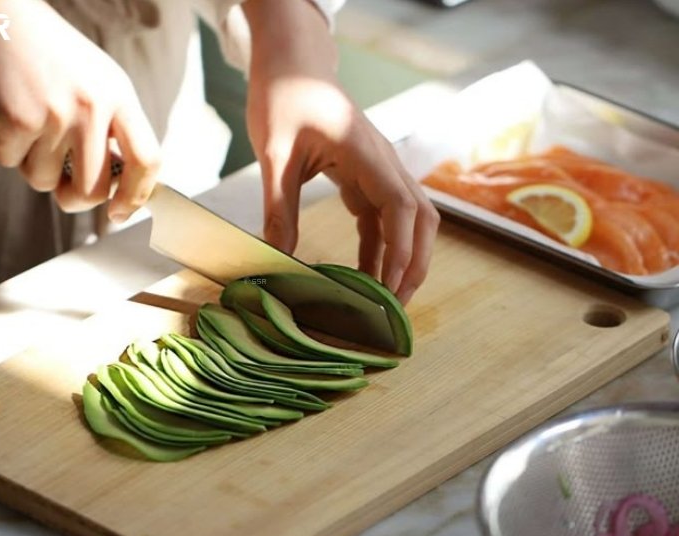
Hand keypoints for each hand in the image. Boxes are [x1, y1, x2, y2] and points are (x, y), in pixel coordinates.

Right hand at [0, 0, 159, 221]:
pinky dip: (3, 147)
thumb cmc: (47, 56)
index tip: (119, 213)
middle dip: (74, 200)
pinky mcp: (15, 120)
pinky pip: (11, 164)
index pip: (147, 160)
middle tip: (63, 188)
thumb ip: (112, 129)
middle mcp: (92, 107)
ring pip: (44, 181)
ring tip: (27, 122)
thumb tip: (121, 187)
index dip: (136, 196)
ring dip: (32, 165)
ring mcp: (54, 114)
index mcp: (119, 96)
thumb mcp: (96, 82)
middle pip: (94, 190)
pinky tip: (3, 111)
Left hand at [242, 0, 438, 303]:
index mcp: (366, 153)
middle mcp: (384, 162)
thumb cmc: (283, 99)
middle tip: (395, 307)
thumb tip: (278, 258)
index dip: (400, 251)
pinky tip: (366, 276)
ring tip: (387, 300)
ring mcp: (379, 170)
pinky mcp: (367, 176)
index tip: (386, 289)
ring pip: (410, 220)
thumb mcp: (275, 155)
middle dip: (415, 263)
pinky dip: (381, 249)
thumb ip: (279, 207)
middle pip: (421, 218)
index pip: (401, 207)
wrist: (292, 67)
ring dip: (404, 259)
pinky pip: (384, 218)